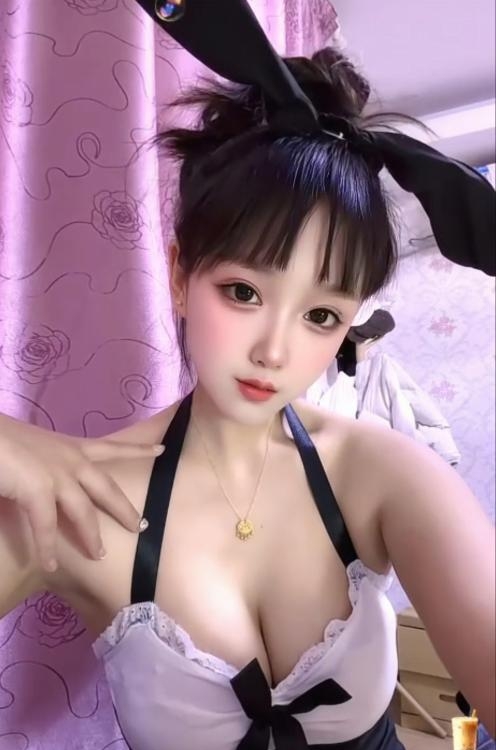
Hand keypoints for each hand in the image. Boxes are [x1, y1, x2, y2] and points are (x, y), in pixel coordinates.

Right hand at [0, 413, 163, 572]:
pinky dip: (47, 548)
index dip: (137, 450)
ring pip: (83, 512)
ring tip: (99, 556)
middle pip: (106, 487)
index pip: (112, 447)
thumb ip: (46, 466)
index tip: (162, 451)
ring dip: (90, 536)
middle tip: (142, 526)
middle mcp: (70, 458)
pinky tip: (51, 564)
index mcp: (69, 446)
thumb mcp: (33, 451)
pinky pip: (47, 528)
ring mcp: (57, 474)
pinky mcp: (39, 490)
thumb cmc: (3, 439)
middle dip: (124, 508)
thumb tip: (47, 483)